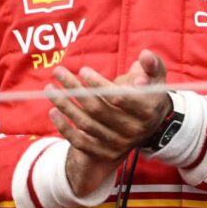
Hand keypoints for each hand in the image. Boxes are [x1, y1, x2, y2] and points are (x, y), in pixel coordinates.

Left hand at [47, 51, 170, 176]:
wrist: (151, 125)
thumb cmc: (149, 93)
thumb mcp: (156, 77)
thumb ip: (152, 64)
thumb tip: (145, 55)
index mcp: (147, 110)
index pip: (119, 97)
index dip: (99, 84)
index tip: (83, 70)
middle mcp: (133, 130)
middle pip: (98, 109)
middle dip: (75, 89)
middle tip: (58, 72)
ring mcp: (118, 144)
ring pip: (86, 124)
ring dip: (65, 106)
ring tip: (50, 88)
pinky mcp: (105, 152)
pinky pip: (81, 142)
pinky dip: (65, 128)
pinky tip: (53, 111)